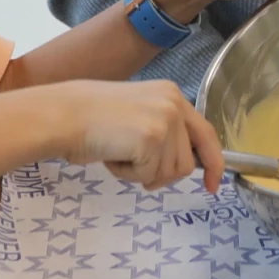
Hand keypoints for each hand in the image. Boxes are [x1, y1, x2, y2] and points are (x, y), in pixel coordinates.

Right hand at [47, 80, 224, 192]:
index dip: (212, 162)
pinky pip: (148, 176)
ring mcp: (165, 120)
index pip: (205, 133)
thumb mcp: (139, 114)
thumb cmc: (91, 119)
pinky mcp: (152, 139)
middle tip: (134, 166)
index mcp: (172, 94)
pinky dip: (127, 174)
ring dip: (141, 172)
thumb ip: (165, 130)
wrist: (65, 115)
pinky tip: (112, 154)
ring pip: (170, 173)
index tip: (214, 184)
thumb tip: (186, 164)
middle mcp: (174, 103)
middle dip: (162, 174)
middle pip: (187, 163)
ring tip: (118, 151)